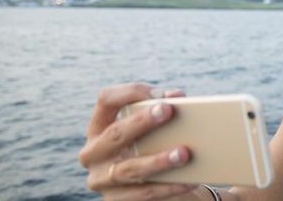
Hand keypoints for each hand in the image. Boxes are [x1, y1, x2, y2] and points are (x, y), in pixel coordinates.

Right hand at [79, 83, 197, 200]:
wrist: (148, 186)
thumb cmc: (151, 146)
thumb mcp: (148, 129)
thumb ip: (161, 110)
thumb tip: (179, 98)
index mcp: (98, 127)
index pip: (106, 100)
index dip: (131, 92)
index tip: (159, 94)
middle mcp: (93, 153)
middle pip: (115, 134)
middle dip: (142, 122)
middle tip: (168, 110)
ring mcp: (101, 179)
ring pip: (130, 169)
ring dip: (158, 160)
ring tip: (184, 153)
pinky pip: (144, 193)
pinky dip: (168, 187)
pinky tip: (189, 180)